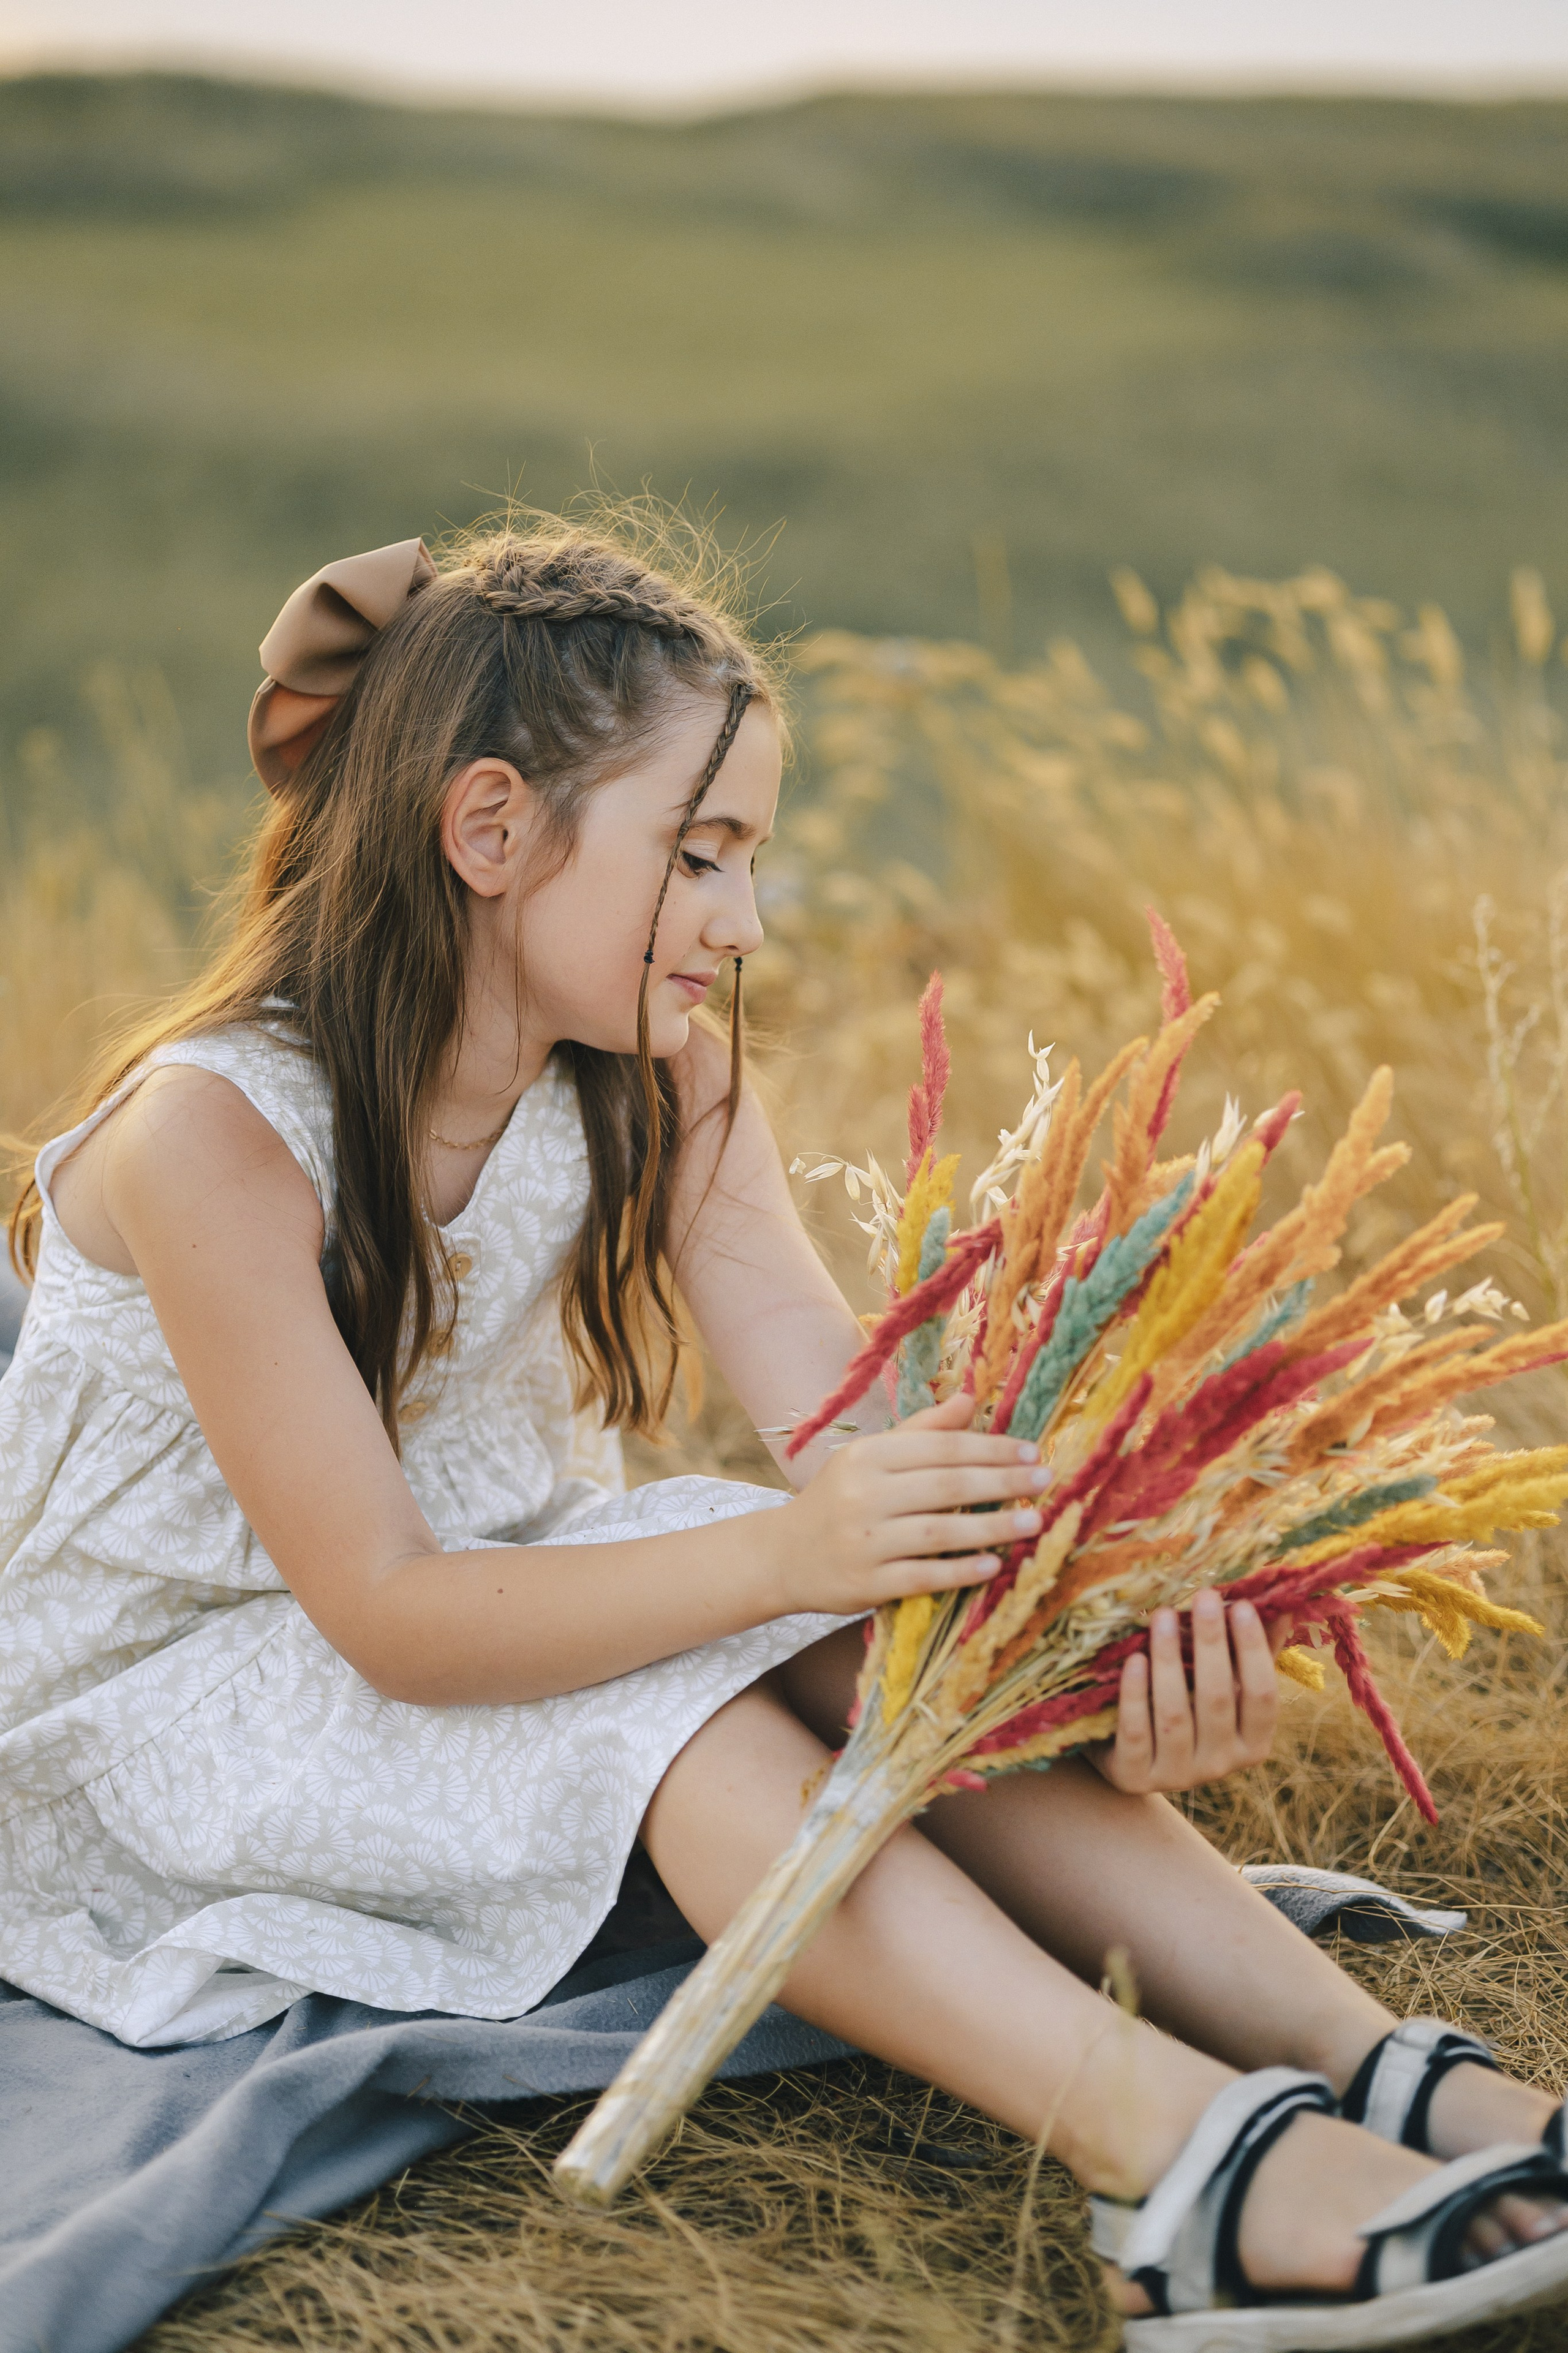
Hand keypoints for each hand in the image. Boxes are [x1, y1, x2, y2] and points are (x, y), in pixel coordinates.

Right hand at [766, 1393, 1050, 1617]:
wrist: (782, 1556)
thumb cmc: (838, 1500)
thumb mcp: (870, 1457)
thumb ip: (922, 1431)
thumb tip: (971, 1398)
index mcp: (868, 1456)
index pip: (941, 1447)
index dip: (991, 1448)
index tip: (1031, 1451)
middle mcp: (864, 1495)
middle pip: (946, 1485)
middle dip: (1002, 1481)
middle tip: (1045, 1480)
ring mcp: (865, 1541)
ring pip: (940, 1531)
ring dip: (992, 1526)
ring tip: (1034, 1523)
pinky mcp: (866, 1583)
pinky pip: (922, 1575)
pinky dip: (960, 1570)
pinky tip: (993, 1565)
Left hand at [1091, 1588, 1284, 1794]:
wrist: (1134, 1763)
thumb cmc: (1190, 1710)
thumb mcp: (1226, 1687)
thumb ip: (1254, 1653)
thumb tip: (1282, 1604)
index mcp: (1253, 1743)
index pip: (1262, 1695)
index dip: (1254, 1650)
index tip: (1242, 1605)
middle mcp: (1221, 1765)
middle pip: (1218, 1698)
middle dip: (1211, 1643)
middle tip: (1204, 1596)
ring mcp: (1178, 1775)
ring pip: (1174, 1714)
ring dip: (1168, 1660)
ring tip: (1163, 1614)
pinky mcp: (1136, 1776)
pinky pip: (1136, 1732)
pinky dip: (1136, 1695)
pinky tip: (1134, 1659)